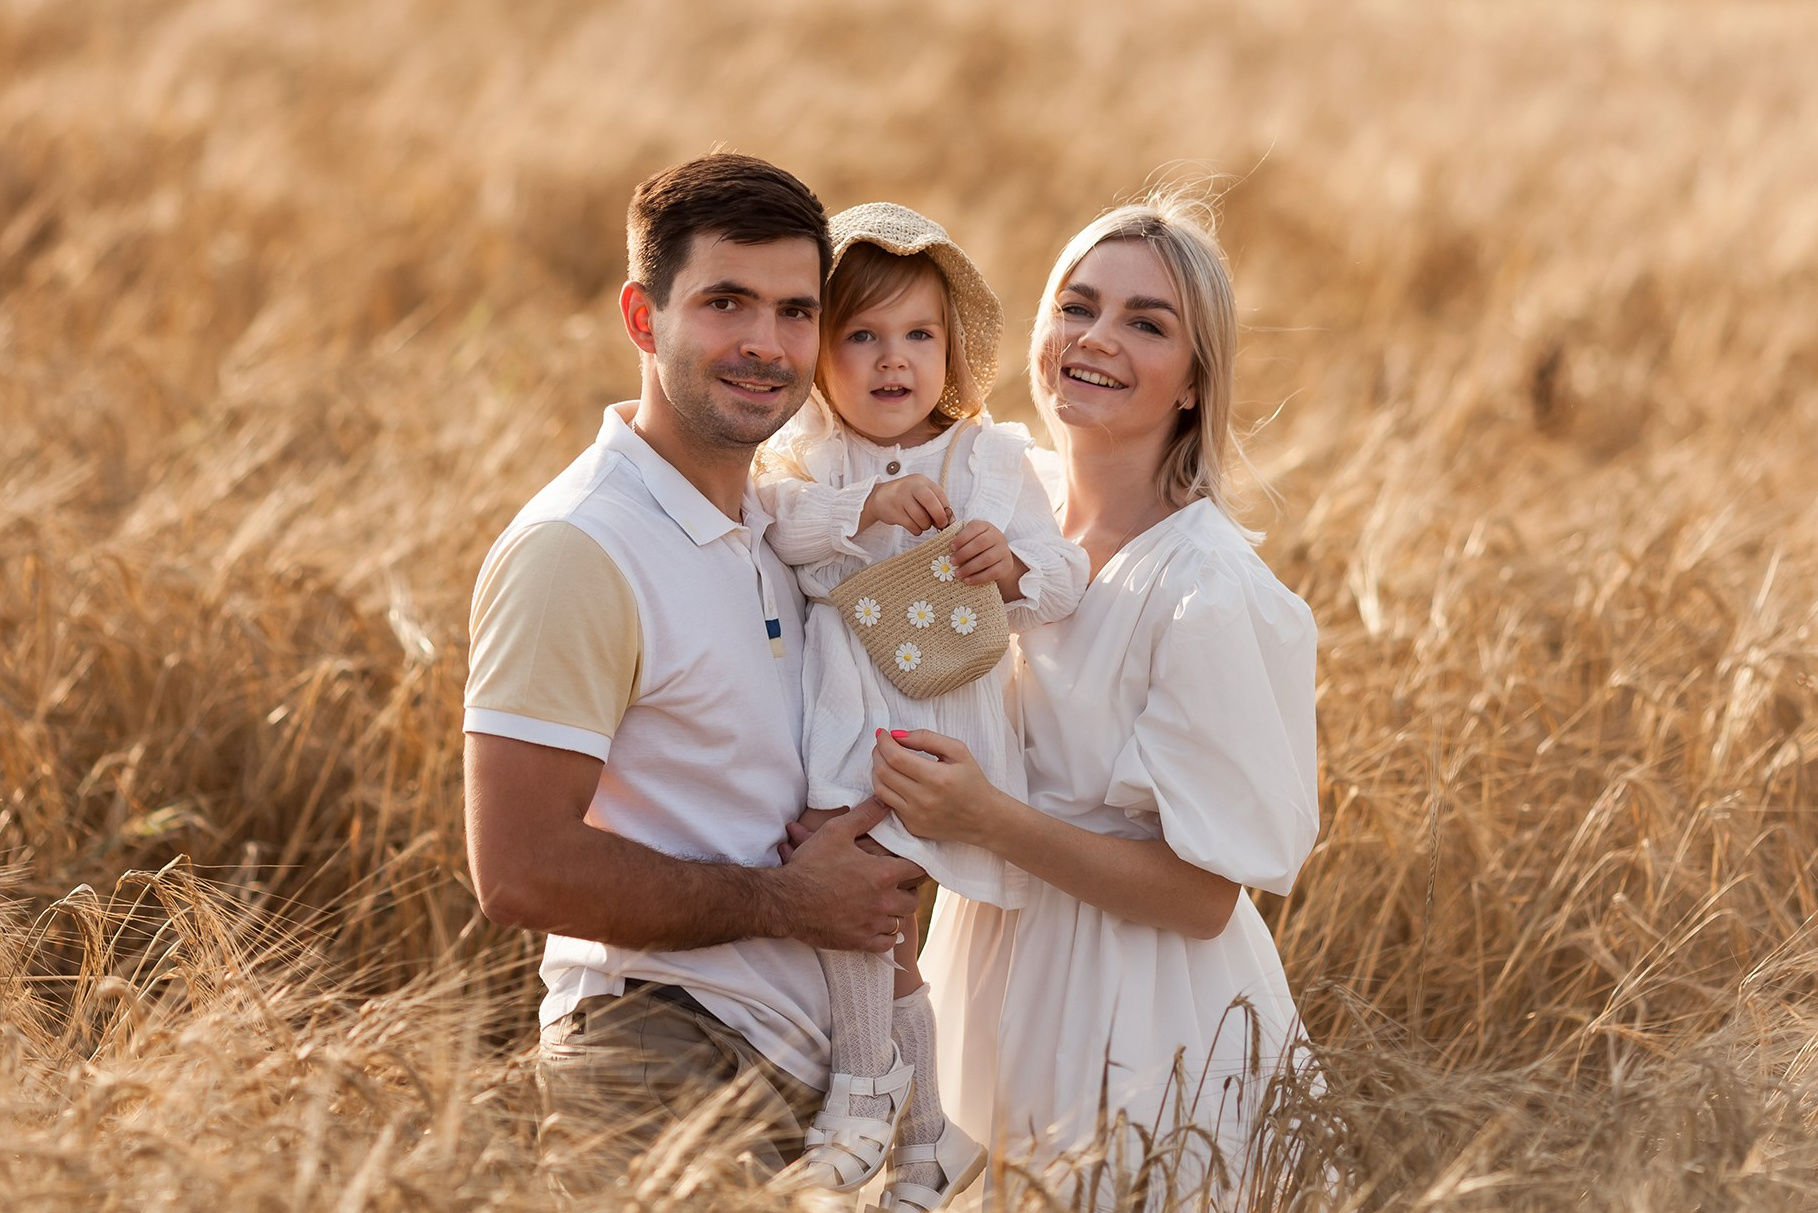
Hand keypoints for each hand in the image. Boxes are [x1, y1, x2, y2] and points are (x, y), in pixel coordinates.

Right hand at [769, 801, 924, 951]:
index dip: (919, 866)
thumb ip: (865, 815)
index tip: (914, 865)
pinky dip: (885, 936)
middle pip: (913, 900)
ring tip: (886, 904)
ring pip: (899, 922)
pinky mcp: (859, 941)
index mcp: (882, 874)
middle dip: (909, 892)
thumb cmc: (811, 865)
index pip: (918, 871)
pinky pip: (886, 943)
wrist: (786, 901)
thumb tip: (886, 801)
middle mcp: (882, 902)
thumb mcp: (836, 831)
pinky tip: (878, 926)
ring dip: (895, 913)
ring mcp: (871, 924)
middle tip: (899, 886)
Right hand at [862, 474, 952, 534]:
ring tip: (922, 524)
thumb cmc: (906, 497)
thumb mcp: (921, 493)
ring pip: (921, 518)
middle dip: (939, 517)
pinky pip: (912, 526)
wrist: (880, 497)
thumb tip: (949, 520)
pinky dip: (916, 530)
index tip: (948, 520)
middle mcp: (911, 487)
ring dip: (926, 526)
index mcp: (922, 481)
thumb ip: (935, 503)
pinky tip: (914, 526)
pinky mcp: (894, 512)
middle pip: (931, 502)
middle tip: (940, 525)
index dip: (946, 510)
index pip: (939, 494)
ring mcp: (901, 499)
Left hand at [872, 729, 1001, 848]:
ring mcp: (916, 816)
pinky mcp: (912, 826)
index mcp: (937, 778)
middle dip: (877, 753)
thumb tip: (897, 735)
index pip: (895, 757)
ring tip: (885, 760)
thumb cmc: (972, 781)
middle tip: (882, 744)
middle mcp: (923, 799)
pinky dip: (886, 787)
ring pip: (880, 789)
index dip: (883, 742)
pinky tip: (894, 779)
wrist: (984, 818)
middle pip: (883, 772)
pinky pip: (888, 804)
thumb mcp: (958, 751)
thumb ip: (927, 738)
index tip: (882, 733)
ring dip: (877, 770)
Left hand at [949, 520, 1027, 596]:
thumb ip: (959, 538)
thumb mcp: (969, 538)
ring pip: (987, 559)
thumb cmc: (976, 547)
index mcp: (986, 526)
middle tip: (952, 562)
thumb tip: (943, 541)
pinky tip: (968, 580)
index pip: (974, 528)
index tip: (951, 547)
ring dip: (970, 567)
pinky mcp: (1007, 565)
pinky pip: (993, 573)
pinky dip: (979, 578)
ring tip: (958, 573)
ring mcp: (1004, 551)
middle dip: (964, 553)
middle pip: (981, 543)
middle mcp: (997, 536)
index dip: (962, 538)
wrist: (997, 558)